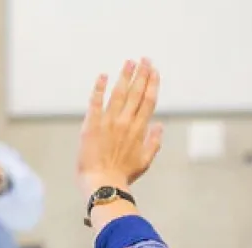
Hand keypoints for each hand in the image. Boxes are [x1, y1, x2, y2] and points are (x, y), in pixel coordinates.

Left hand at [77, 58, 163, 198]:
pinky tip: (103, 76)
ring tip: (129, 62)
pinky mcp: (92, 125)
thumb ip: (154, 142)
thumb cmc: (123, 175)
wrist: (103, 184)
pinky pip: (95, 103)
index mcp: (139, 130)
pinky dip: (99, 88)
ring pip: (119, 94)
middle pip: (136, 93)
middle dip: (141, 74)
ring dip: (125, 76)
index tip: (154, 71)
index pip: (148, 101)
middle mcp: (125, 122)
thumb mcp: (145, 161)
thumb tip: (160, 126)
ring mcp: (108, 122)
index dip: (152, 84)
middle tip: (145, 59)